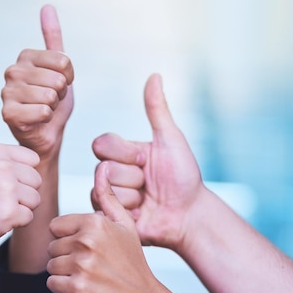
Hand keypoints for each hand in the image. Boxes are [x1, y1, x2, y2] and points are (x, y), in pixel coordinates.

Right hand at [0, 103, 41, 256]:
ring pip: (35, 200)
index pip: (32, 161)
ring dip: (19, 209)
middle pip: (36, 181)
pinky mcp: (10, 212)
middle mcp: (1, 167)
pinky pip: (29, 217)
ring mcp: (6, 190)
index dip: (19, 175)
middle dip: (21, 194)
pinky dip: (15, 223)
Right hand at [1, 4, 73, 160]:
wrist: (45, 134)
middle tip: (50, 101)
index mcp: (25, 57)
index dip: (68, 77)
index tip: (59, 86)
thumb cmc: (52, 101)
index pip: (63, 61)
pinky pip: (43, 111)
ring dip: (53, 106)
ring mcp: (7, 92)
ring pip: (50, 95)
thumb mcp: (59, 68)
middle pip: (57, 79)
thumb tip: (47, 7)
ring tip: (43, 110)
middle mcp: (12, 71)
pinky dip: (46, 119)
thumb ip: (53, 39)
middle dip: (60, 94)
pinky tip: (37, 121)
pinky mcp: (7, 113)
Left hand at [47, 162, 159, 292]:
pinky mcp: (77, 287)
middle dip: (66, 256)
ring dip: (64, 273)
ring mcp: (82, 264)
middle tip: (91, 264)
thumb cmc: (131, 261)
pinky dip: (63, 288)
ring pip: (51, 265)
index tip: (87, 247)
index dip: (68, 238)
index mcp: (95, 222)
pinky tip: (84, 287)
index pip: (55, 227)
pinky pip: (51, 283)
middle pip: (52, 246)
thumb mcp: (125, 224)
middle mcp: (87, 240)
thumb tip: (101, 168)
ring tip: (89, 275)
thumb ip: (108, 198)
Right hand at [91, 74, 203, 250]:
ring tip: (147, 201)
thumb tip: (154, 75)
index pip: (102, 144)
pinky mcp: (108, 216)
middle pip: (104, 169)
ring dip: (132, 197)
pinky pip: (105, 209)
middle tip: (150, 185)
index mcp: (121, 152)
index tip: (146, 160)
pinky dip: (127, 212)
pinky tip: (140, 214)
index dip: (126, 154)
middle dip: (133, 178)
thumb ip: (157, 109)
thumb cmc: (184, 177)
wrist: (189, 214)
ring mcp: (108, 195)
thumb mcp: (170, 140)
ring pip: (104, 190)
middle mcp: (110, 172)